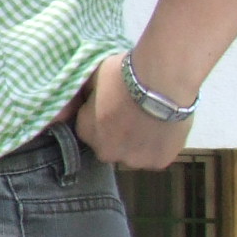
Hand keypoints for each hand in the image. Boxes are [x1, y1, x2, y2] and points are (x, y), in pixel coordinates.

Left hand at [71, 51, 192, 170]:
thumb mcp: (93, 79)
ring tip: (154, 120)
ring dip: (140, 143)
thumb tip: (70, 108)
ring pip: (134, 154)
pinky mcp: (158, 162)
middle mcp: (105, 152)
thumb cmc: (125, 74)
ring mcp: (133, 160)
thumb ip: (83, 97)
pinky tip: (167, 128)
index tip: (116, 105)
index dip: (103, 117)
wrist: (162, 81)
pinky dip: (161, 145)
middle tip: (136, 114)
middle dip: (120, 134)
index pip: (89, 129)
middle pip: (111, 146)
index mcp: (86, 132)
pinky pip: (157, 156)